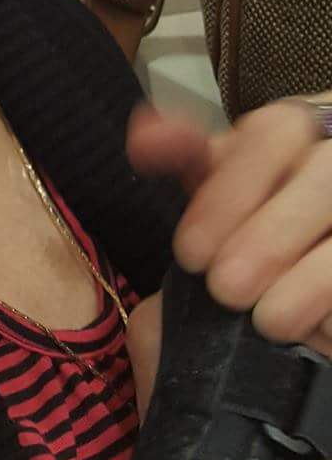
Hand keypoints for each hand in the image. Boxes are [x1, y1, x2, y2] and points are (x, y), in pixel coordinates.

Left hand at [124, 98, 331, 398]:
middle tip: (224, 288)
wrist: (316, 265)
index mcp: (305, 128)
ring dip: (310, 273)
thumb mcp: (231, 186)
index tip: (189, 252)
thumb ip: (194, 159)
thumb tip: (146, 134)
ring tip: (267, 320)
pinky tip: (321, 332)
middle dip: (268, 235)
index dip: (231, 190)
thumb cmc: (269, 220)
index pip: (278, 130)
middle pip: (325, 173)